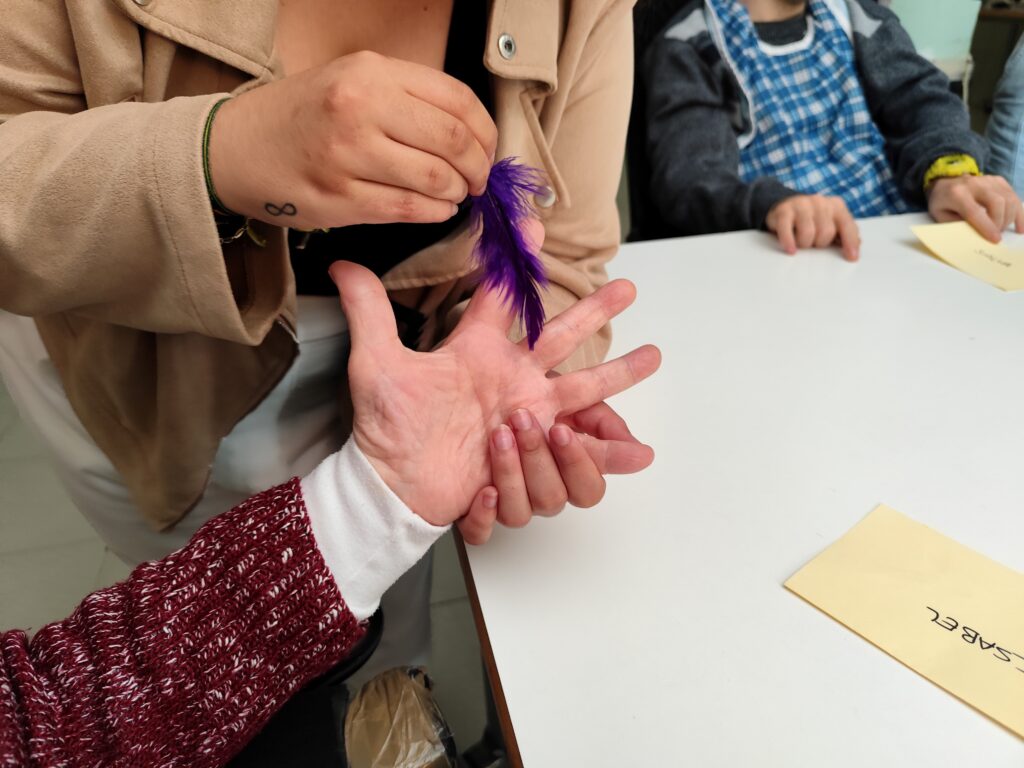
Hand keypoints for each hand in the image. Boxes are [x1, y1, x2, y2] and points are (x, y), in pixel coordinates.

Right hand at [210, 51, 496, 228]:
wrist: (237, 147)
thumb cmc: (302, 116)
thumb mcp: (351, 81)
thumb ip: (406, 98)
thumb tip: (470, 133)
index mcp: (371, 73)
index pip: (456, 101)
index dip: (485, 132)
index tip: (486, 149)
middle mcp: (360, 108)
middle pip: (453, 142)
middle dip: (477, 167)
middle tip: (477, 179)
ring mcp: (349, 156)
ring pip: (435, 180)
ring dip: (456, 193)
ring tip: (454, 194)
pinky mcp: (340, 199)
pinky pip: (408, 210)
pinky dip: (434, 212)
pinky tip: (435, 209)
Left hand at [331, 263, 660, 529]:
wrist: (392, 484)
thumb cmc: (386, 426)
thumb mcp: (377, 365)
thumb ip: (368, 312)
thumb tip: (340, 262)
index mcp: (479, 352)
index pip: (507, 299)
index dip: (520, 262)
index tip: (535, 225)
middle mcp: (511, 381)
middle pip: (563, 337)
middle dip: (595, 310)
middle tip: (628, 287)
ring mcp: (527, 418)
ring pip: (583, 393)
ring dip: (613, 375)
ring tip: (648, 356)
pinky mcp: (532, 457)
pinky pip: (574, 458)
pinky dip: (606, 456)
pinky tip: (639, 451)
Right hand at [765, 194, 859, 261]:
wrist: (784, 207)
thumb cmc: (811, 221)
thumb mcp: (830, 224)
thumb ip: (844, 234)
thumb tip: (855, 248)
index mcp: (836, 206)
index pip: (847, 225)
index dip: (850, 242)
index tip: (851, 258)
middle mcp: (820, 202)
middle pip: (826, 232)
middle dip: (819, 243)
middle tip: (813, 243)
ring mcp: (801, 204)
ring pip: (808, 233)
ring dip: (804, 244)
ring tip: (800, 243)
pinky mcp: (783, 211)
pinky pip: (787, 230)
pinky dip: (789, 242)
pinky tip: (791, 250)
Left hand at [927, 174, 1023, 242]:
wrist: (945, 181)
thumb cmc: (942, 202)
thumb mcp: (940, 216)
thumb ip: (956, 225)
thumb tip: (975, 236)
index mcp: (957, 194)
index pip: (975, 211)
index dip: (987, 227)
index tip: (996, 240)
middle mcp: (975, 184)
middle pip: (997, 202)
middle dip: (1000, 222)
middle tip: (996, 235)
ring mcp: (989, 180)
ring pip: (1009, 198)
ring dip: (1010, 218)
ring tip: (1002, 230)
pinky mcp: (998, 180)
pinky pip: (1013, 196)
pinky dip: (1019, 212)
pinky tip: (1019, 226)